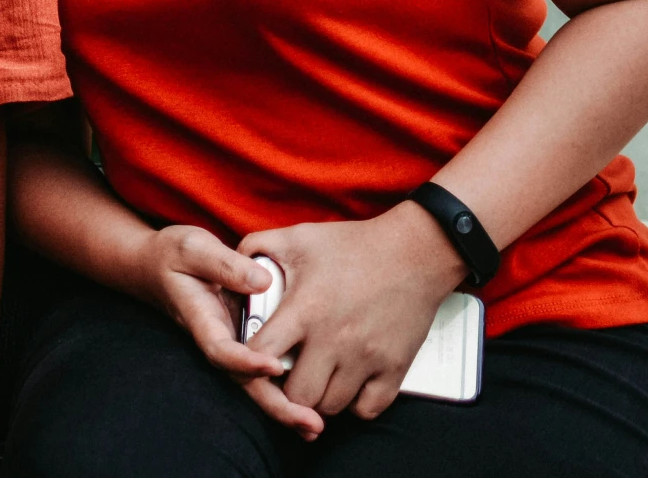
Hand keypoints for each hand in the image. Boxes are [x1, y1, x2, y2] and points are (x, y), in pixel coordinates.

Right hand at [114, 223, 323, 438]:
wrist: (155, 265)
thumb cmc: (174, 254)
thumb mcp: (194, 248)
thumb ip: (225, 263)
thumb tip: (263, 280)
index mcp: (201, 320)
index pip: (221, 350)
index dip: (246, 362)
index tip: (273, 366)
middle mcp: (217, 339)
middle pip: (243, 382)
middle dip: (275, 406)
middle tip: (310, 422)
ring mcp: (231, 343)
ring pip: (255, 384)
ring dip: (284, 407)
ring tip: (316, 425)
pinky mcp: (244, 340)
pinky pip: (263, 370)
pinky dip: (286, 388)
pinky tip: (315, 401)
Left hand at [240, 205, 468, 420]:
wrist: (415, 252)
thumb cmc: (353, 244)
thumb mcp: (299, 237)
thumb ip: (257, 248)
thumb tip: (232, 267)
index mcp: (305, 309)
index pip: (260, 356)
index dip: (250, 362)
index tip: (255, 356)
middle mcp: (334, 340)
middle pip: (297, 395)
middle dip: (286, 389)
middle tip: (288, 375)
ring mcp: (366, 358)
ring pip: (330, 406)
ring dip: (319, 398)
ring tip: (317, 377)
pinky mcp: (395, 369)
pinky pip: (367, 410)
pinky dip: (354, 405)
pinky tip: (347, 385)